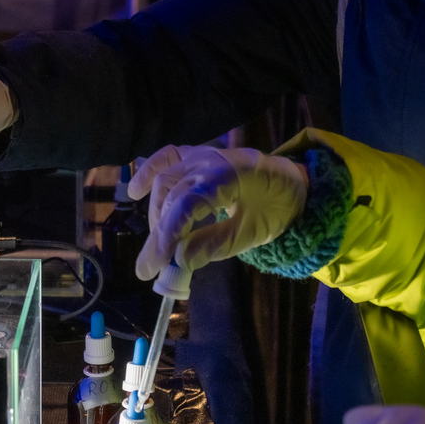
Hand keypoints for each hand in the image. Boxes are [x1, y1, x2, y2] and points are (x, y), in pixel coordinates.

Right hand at [127, 145, 308, 280]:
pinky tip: (134, 192)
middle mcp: (212, 159)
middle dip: (158, 234)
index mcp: (234, 175)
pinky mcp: (195, 156)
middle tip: (150, 269)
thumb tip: (178, 261)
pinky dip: (147, 172)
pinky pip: (166, 158)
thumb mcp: (252, 234)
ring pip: (164, 182)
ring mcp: (202, 154)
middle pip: (171, 194)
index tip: (154, 266)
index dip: (167, 234)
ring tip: (159, 246)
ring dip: (156, 216)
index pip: (188, 203)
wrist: (291, 185)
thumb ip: (214, 245)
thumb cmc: (275, 209)